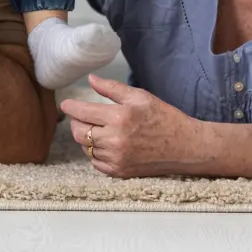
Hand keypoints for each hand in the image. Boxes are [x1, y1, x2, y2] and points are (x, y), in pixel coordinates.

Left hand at [59, 75, 204, 178]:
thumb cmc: (164, 117)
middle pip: (79, 133)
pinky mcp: (121, 172)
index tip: (66, 104)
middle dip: (76, 122)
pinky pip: (96, 163)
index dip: (71, 107)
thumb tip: (90, 79)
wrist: (186, 147)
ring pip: (86, 148)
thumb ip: (112, 88)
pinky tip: (105, 145)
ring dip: (86, 138)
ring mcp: (117, 159)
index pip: (83, 113)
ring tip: (97, 129)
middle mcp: (115, 140)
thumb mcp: (140, 96)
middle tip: (81, 116)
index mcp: (119, 118)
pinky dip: (96, 154)